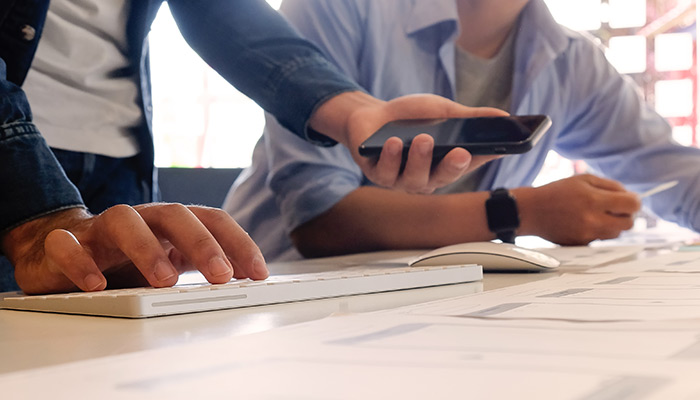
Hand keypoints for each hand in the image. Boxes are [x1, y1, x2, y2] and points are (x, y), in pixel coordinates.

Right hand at [1, 204, 267, 293]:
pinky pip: (67, 245)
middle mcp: (141, 219)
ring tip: (164, 281)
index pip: (212, 220)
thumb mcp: (167, 262)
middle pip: (175, 214)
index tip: (258, 274)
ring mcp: (101, 228)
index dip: (238, 242)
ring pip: (124, 221)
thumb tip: (244, 286)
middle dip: (202, 243)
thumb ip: (198, 268)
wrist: (58, 247)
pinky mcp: (64, 243)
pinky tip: (95, 284)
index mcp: (170, 224)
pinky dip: (80, 262)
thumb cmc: (122, 258)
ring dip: (146, 248)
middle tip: (221, 275)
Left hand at [309, 92, 507, 193]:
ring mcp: (401, 180)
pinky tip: (394, 142)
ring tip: (424, 138)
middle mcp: (426, 178)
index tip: (493, 150)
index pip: (467, 166)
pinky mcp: (377, 174)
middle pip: (442, 178)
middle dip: (452, 166)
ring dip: (420, 159)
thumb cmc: (412, 117)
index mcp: (447, 165)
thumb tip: (506, 118)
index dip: (479, 160)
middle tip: (460, 152)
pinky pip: (385, 171)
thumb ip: (471, 118)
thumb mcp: (443, 112)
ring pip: (414, 179)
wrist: (373, 114)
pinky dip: (391, 157)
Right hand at [514, 174, 641, 244]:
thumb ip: (610, 185)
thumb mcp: (583, 179)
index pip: (632, 205)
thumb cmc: (556, 192)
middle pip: (629, 223)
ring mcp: (587, 235)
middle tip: (615, 207)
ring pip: (616, 234)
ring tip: (597, 214)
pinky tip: (585, 222)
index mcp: (594, 200)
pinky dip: (598, 231)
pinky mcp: (581, 244)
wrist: (531, 211)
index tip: (630, 200)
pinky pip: (601, 239)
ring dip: (613, 224)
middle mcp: (593, 220)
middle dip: (626, 214)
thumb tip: (631, 196)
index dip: (634, 201)